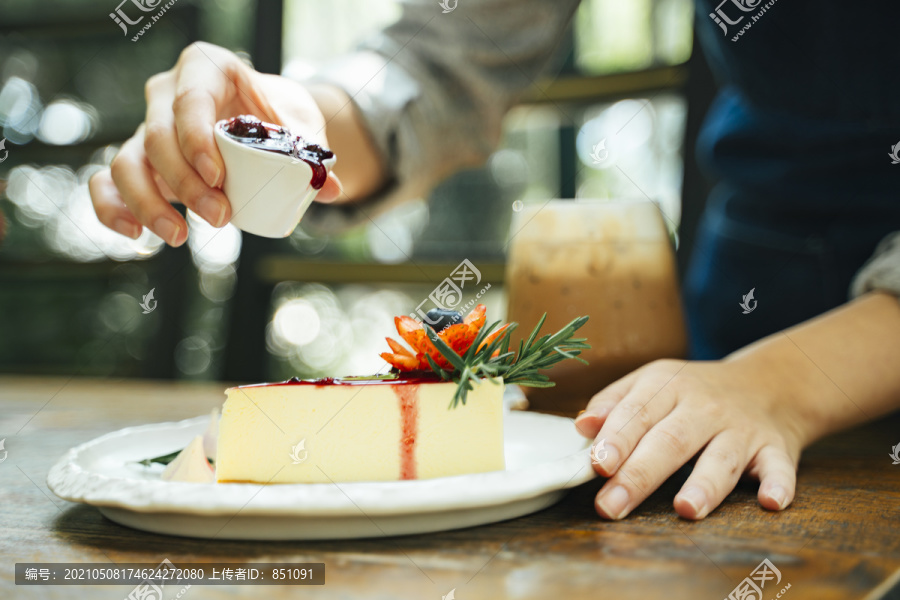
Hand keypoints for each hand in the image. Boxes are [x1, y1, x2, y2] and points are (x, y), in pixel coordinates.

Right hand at [89, 42, 341, 245]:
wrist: (263, 119)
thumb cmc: (278, 116)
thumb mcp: (299, 125)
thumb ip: (311, 154)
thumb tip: (329, 189)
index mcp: (205, 69)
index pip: (189, 100)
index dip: (196, 140)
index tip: (218, 178)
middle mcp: (166, 94)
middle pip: (157, 137)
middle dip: (185, 183)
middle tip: (221, 218)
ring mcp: (146, 127)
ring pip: (127, 162)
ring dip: (149, 203)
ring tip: (179, 237)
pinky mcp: (138, 161)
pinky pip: (108, 181)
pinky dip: (112, 208)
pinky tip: (133, 235)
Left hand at [574, 358, 809, 519]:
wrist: (769, 383)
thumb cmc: (692, 393)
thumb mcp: (651, 383)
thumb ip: (614, 403)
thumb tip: (582, 426)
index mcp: (667, 387)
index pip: (637, 413)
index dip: (617, 439)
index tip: (598, 465)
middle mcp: (704, 407)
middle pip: (670, 441)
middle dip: (640, 475)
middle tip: (612, 505)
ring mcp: (741, 429)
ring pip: (722, 458)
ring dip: (705, 484)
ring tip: (686, 508)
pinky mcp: (776, 449)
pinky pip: (780, 467)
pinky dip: (779, 484)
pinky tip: (770, 502)